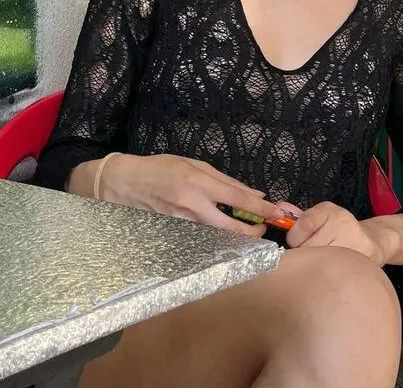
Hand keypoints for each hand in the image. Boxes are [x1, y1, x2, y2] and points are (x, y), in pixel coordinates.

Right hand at [99, 153, 283, 237]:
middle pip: (230, 227)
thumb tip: (252, 193)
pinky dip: (215, 238)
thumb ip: (224, 181)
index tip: (276, 213)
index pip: (237, 199)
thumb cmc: (161, 168)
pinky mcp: (174, 234)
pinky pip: (201, 239)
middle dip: (251, 231)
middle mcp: (191, 205)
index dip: (260, 208)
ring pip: (217, 237)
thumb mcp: (194, 164)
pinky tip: (221, 235)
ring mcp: (182, 223)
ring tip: (246, 230)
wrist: (126, 183)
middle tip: (263, 230)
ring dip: (234, 235)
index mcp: (198, 182)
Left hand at [286, 201, 399, 263]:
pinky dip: (327, 276)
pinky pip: (333, 273)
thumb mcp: (321, 216)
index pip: (303, 224)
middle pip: (308, 247)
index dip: (294, 236)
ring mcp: (354, 244)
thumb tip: (278, 208)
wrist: (373, 241)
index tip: (297, 241)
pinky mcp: (360, 262)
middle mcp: (344, 224)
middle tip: (310, 254)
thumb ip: (299, 216)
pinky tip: (330, 272)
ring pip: (319, 262)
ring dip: (315, 266)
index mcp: (330, 211)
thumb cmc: (340, 228)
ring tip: (321, 263)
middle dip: (304, 254)